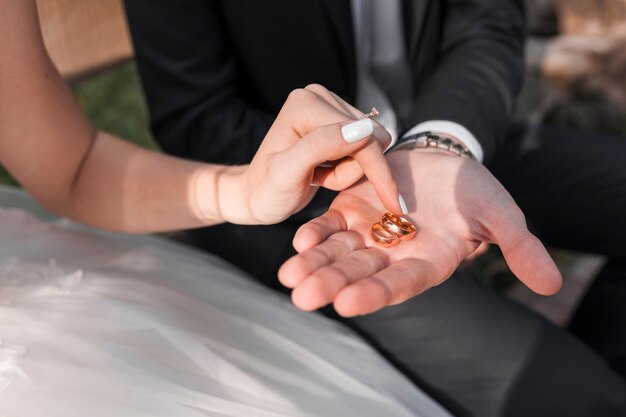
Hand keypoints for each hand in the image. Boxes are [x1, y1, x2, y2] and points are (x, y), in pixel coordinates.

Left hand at [219, 84, 405, 224]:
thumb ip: (321, 147)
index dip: (378, 171)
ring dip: (351, 170)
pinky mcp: (337, 118)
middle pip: (371, 137)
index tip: (396, 204)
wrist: (256, 194)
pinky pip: (367, 145)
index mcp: (305, 104)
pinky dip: (350, 167)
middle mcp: (319, 96)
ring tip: (320, 176)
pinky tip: (324, 170)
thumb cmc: (267, 190)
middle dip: (354, 169)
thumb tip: (363, 129)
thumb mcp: (288, 173)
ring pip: (373, 143)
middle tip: (322, 180)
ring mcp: (329, 105)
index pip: (361, 136)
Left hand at [278, 149, 562, 316]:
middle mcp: (392, 255)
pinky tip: (297, 241)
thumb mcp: (498, 213)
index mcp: (427, 261)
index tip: (348, 303)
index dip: (376, 293)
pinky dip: (314, 233)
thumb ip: (518, 245)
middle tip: (303, 296)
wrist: (440, 159)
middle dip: (332, 284)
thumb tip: (552, 284)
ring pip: (338, 254)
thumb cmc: (472, 189)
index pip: (401, 282)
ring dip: (313, 265)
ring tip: (288, 275)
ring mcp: (368, 235)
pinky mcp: (349, 211)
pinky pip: (329, 226)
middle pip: (360, 274)